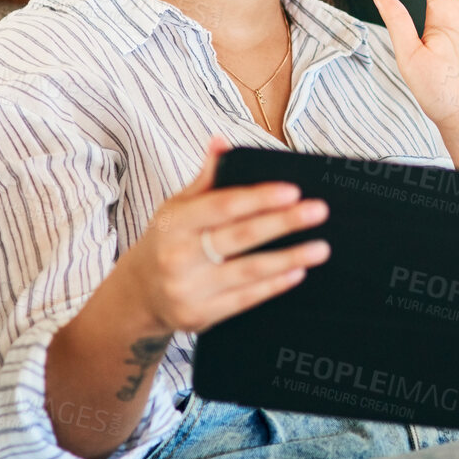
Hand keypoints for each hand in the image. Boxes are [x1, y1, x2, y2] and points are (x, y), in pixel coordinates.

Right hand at [117, 138, 329, 334]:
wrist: (138, 294)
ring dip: (289, 258)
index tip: (293, 190)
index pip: (223, 206)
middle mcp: (179, 256)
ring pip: (248, 271)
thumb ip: (205, 178)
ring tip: (320, 247)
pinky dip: (273, 285)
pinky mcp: (201, 316)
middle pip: (241, 237)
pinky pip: (245, 300)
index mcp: (174, 224)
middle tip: (318, 211)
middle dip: (284, 223)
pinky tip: (297, 273)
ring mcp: (189, 289)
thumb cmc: (166, 241)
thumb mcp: (176, 208)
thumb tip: (222, 142)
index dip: (259, 198)